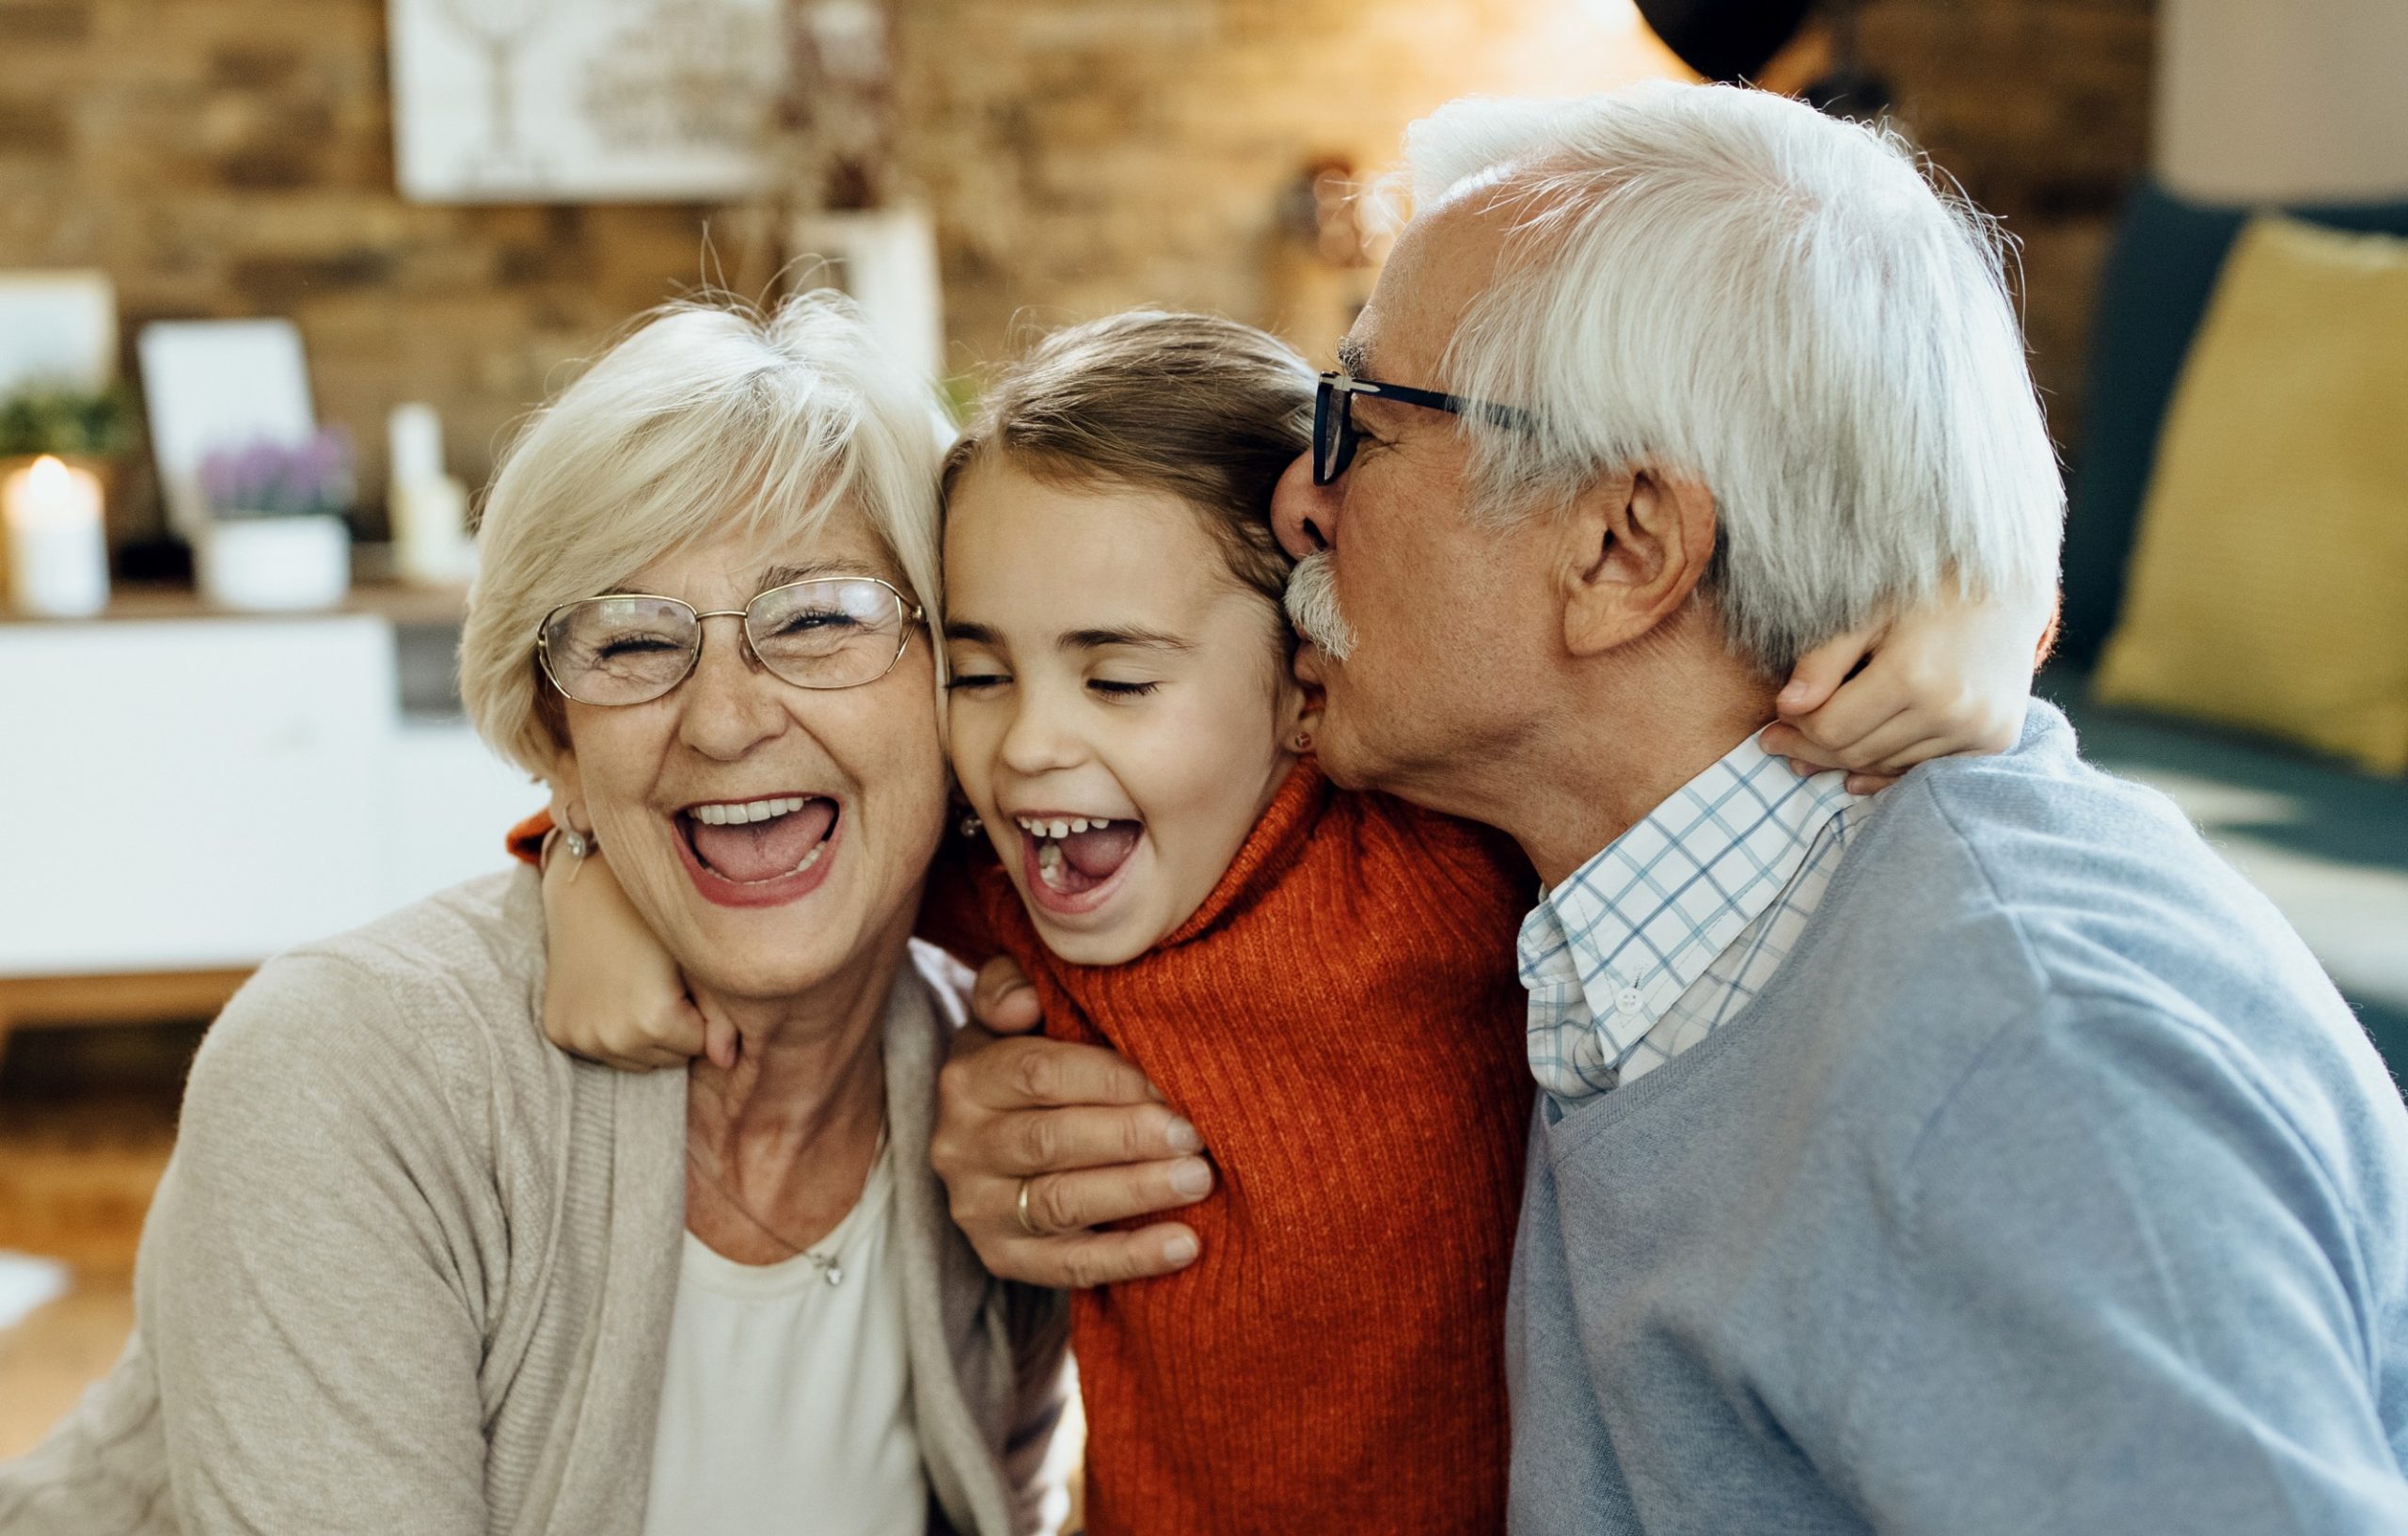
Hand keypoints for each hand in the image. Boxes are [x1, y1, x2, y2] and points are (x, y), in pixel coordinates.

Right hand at [539, 844, 736, 1070]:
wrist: (587, 895)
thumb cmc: (652, 925)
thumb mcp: (696, 967)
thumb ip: (721, 1017)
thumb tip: (728, 1063)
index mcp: (654, 1022)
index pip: (698, 1046)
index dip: (698, 1015)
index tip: (685, 984)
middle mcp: (614, 1038)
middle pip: (666, 1059)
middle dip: (673, 1030)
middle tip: (660, 984)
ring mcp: (582, 1039)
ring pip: (635, 1060)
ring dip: (643, 1038)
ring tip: (636, 990)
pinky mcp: (559, 1033)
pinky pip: (601, 1051)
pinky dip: (610, 1033)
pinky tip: (609, 996)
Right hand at [930, 955, 1211, 1287]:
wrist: (1000, 1137)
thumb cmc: (1033, 1062)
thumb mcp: (1014, 1014)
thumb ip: (1013, 986)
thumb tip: (1024, 1003)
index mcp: (966, 1077)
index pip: (1039, 1074)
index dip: (1111, 1077)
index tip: (1173, 1078)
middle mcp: (960, 1145)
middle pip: (1050, 1141)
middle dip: (1130, 1136)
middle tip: (1197, 1133)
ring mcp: (977, 1209)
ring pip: (1060, 1204)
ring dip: (1136, 1193)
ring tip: (1200, 1179)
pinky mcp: (1002, 1259)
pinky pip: (1069, 1267)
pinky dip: (1131, 1258)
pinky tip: (1186, 1243)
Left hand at [1762, 581, 2053, 792]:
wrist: (2008, 593)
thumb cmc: (1927, 595)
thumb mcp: (1868, 613)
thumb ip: (1824, 660)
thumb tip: (1786, 706)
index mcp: (1912, 674)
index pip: (1831, 727)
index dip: (1796, 727)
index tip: (1775, 720)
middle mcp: (1949, 709)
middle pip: (1856, 752)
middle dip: (1810, 749)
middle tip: (1777, 743)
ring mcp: (1976, 730)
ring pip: (1886, 765)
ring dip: (1845, 763)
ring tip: (1809, 755)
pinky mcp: (1995, 742)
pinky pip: (1923, 771)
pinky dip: (1885, 773)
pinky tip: (1853, 775)